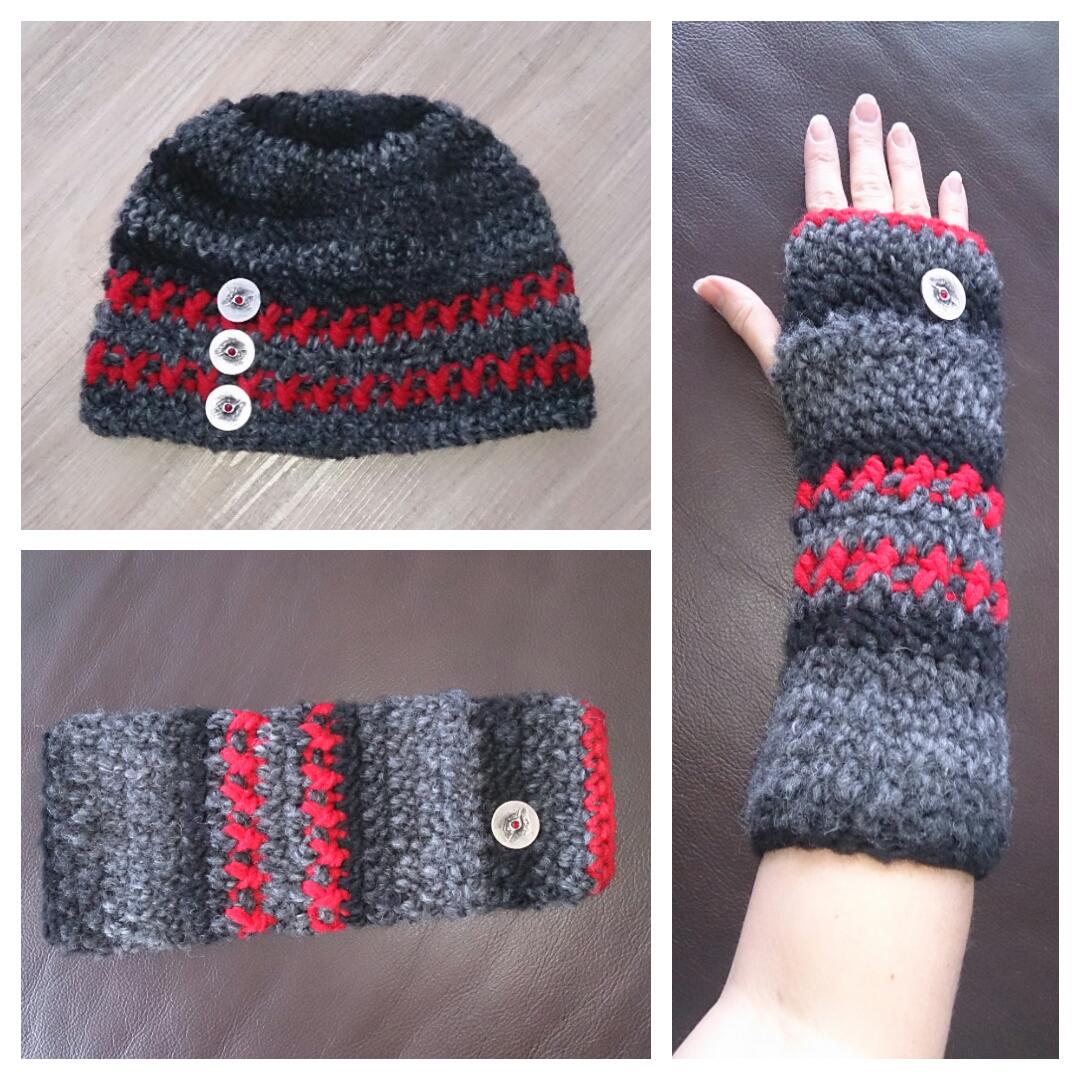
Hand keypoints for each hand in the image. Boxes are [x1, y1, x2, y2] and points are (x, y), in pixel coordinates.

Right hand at [693, 93, 969, 373]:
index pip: (823, 194)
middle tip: (867, 107)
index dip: (821, 159)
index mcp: (835, 260)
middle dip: (866, 141)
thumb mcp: (782, 353)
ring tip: (901, 132)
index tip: (821, 126)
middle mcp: (882, 247)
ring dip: (907, 160)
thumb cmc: (838, 391)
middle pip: (871, 180)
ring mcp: (925, 257)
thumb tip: (703, 284)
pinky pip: (957, 226)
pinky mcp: (959, 278)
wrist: (905, 420)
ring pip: (916, 192)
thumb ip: (747, 313)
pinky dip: (953, 200)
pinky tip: (951, 180)